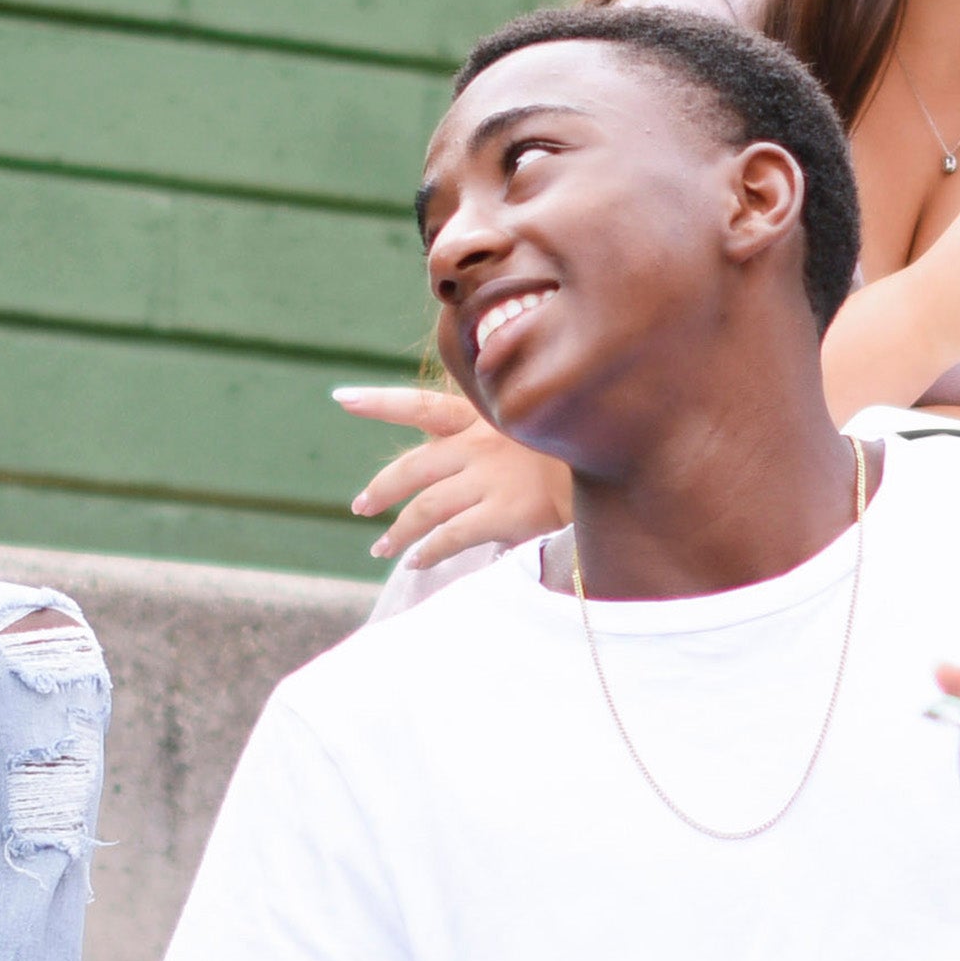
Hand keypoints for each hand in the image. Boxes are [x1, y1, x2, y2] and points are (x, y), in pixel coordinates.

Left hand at [334, 387, 572, 569]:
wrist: (618, 467)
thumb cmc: (577, 448)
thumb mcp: (534, 425)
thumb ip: (500, 436)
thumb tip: (469, 455)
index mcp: (483, 416)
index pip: (421, 405)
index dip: (379, 402)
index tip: (341, 399)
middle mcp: (480, 444)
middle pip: (412, 468)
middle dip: (382, 489)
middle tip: (361, 505)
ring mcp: (490, 479)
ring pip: (425, 508)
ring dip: (400, 531)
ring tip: (383, 547)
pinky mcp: (504, 512)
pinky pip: (450, 536)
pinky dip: (428, 551)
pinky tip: (417, 561)